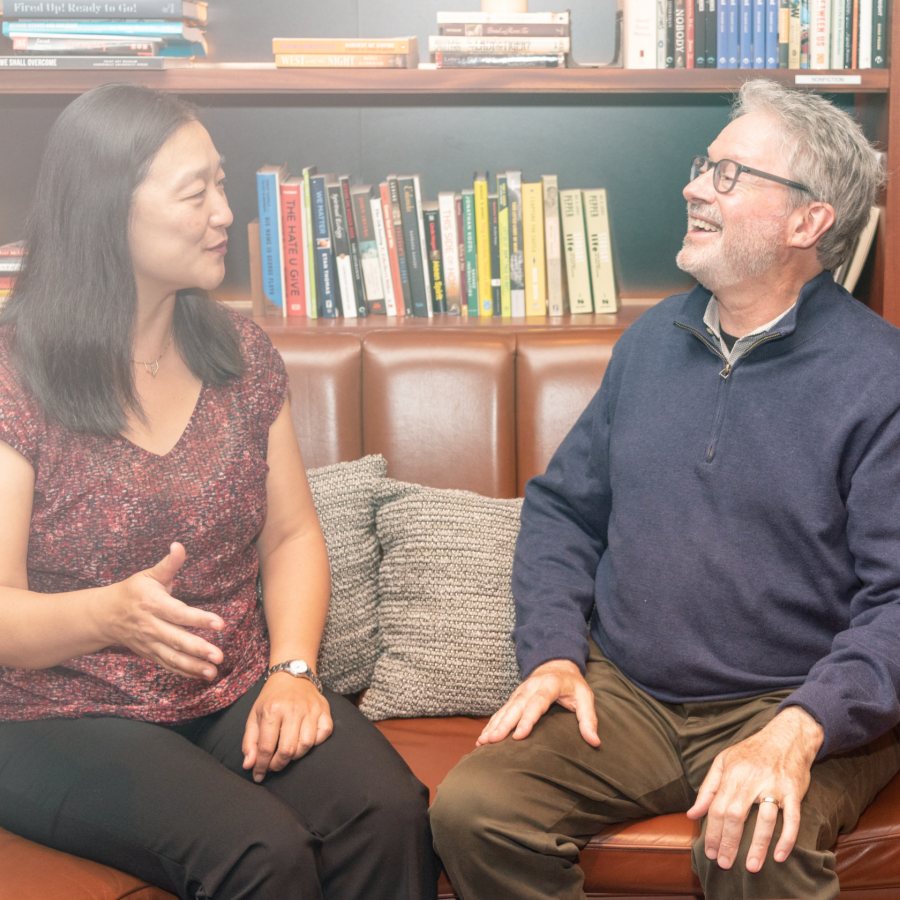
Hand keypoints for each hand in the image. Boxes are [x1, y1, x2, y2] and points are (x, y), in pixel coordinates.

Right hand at [98, 542, 223, 679]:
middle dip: (198, 649)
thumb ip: (169, 564)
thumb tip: (179, 545)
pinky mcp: (149, 654)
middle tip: (219, 656)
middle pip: (176, 639)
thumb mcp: (150, 575)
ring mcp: (149, 643)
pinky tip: (201, 675)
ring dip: (193, 666)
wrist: (104, 615)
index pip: (179, 613)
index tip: (220, 624)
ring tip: (213, 672)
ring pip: (172, 657)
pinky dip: (184, 672)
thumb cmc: (133, 591)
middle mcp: (150, 626)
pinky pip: (168, 665)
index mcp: (153, 604)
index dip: (199, 619)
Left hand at [242, 673, 332, 781]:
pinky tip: (305, 740)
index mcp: (272, 710)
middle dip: (278, 764)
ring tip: (288, 752)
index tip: (258, 775)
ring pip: (306, 745)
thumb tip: (249, 766)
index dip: (261, 766)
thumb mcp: (254, 716)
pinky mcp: (324, 709)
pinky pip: (324, 734)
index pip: (265, 747)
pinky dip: (316, 742)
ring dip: (296, 755)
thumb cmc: (271, 698)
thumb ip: (250, 742)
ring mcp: (310, 709)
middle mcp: (292, 709)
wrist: (292, 675)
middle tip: (273, 765)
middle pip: (287, 749)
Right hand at [476, 658, 599, 747]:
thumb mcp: (585, 696)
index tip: (519, 736)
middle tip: (493, 741)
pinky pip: (501, 711)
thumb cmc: (572, 684)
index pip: (537, 703)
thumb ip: (589, 718)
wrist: (556, 663)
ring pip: (505, 709)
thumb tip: (595, 741)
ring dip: (493, 725)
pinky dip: (491, 724)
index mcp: (549, 685)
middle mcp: (531, 687)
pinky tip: (482, 737)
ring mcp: (520, 692)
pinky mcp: (514, 697)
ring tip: (483, 742)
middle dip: (503, 724)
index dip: (527, 719)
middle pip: (516, 706)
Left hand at [687, 706, 824, 872]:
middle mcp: (752, 780)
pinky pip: (792, 819)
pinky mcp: (794, 792)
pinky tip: (780, 856)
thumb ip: (707, 789)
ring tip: (751, 867)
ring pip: (765, 820)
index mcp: (732, 773)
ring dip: (758, 846)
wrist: (787, 737)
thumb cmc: (751, 752)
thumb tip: (692, 814)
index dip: (712, 831)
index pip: (717, 807)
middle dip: (729, 842)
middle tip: (724, 864)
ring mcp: (774, 786)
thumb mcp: (723, 762)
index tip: (709, 851)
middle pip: (737, 815)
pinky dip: (787, 839)